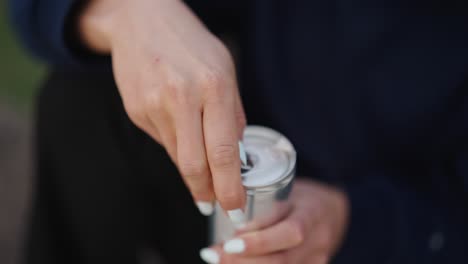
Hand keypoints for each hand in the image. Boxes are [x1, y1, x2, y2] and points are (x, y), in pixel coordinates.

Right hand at [79, 0, 246, 217]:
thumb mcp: (225, 70)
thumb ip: (232, 114)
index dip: (229, 186)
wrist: (141, 21)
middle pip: (194, 165)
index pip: (224, 151)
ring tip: (199, 155)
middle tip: (214, 203)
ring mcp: (154, 105)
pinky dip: (175, 143)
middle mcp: (181, 97)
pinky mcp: (136, 110)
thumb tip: (238, 155)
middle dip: (207, 191)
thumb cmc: (191, 45)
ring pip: (177, 156)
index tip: (234, 205)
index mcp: (213, 86)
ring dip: (192, 167)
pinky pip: (162, 141)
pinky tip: (177, 124)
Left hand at [200, 179, 348, 263]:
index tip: (230, 243)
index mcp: (311, 214)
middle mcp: (317, 241)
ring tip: (217, 259)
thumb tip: (224, 216)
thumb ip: (264, 206)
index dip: (259, 242)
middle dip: (245, 260)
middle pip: (282, 259)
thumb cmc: (301, 199)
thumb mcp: (286, 192)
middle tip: (215, 254)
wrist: (331, 214)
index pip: (289, 232)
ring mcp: (316, 259)